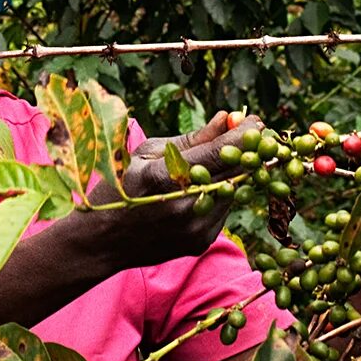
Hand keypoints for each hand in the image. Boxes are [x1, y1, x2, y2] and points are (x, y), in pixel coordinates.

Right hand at [80, 110, 256, 270]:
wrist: (102, 240)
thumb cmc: (121, 186)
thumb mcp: (148, 153)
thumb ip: (192, 139)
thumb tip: (227, 118)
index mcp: (165, 177)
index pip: (220, 152)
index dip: (245, 135)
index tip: (257, 122)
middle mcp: (184, 205)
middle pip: (237, 173)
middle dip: (251, 152)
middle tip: (257, 136)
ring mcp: (195, 228)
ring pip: (234, 192)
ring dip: (237, 173)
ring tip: (228, 158)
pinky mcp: (200, 242)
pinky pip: (223, 210)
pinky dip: (222, 194)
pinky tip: (207, 187)